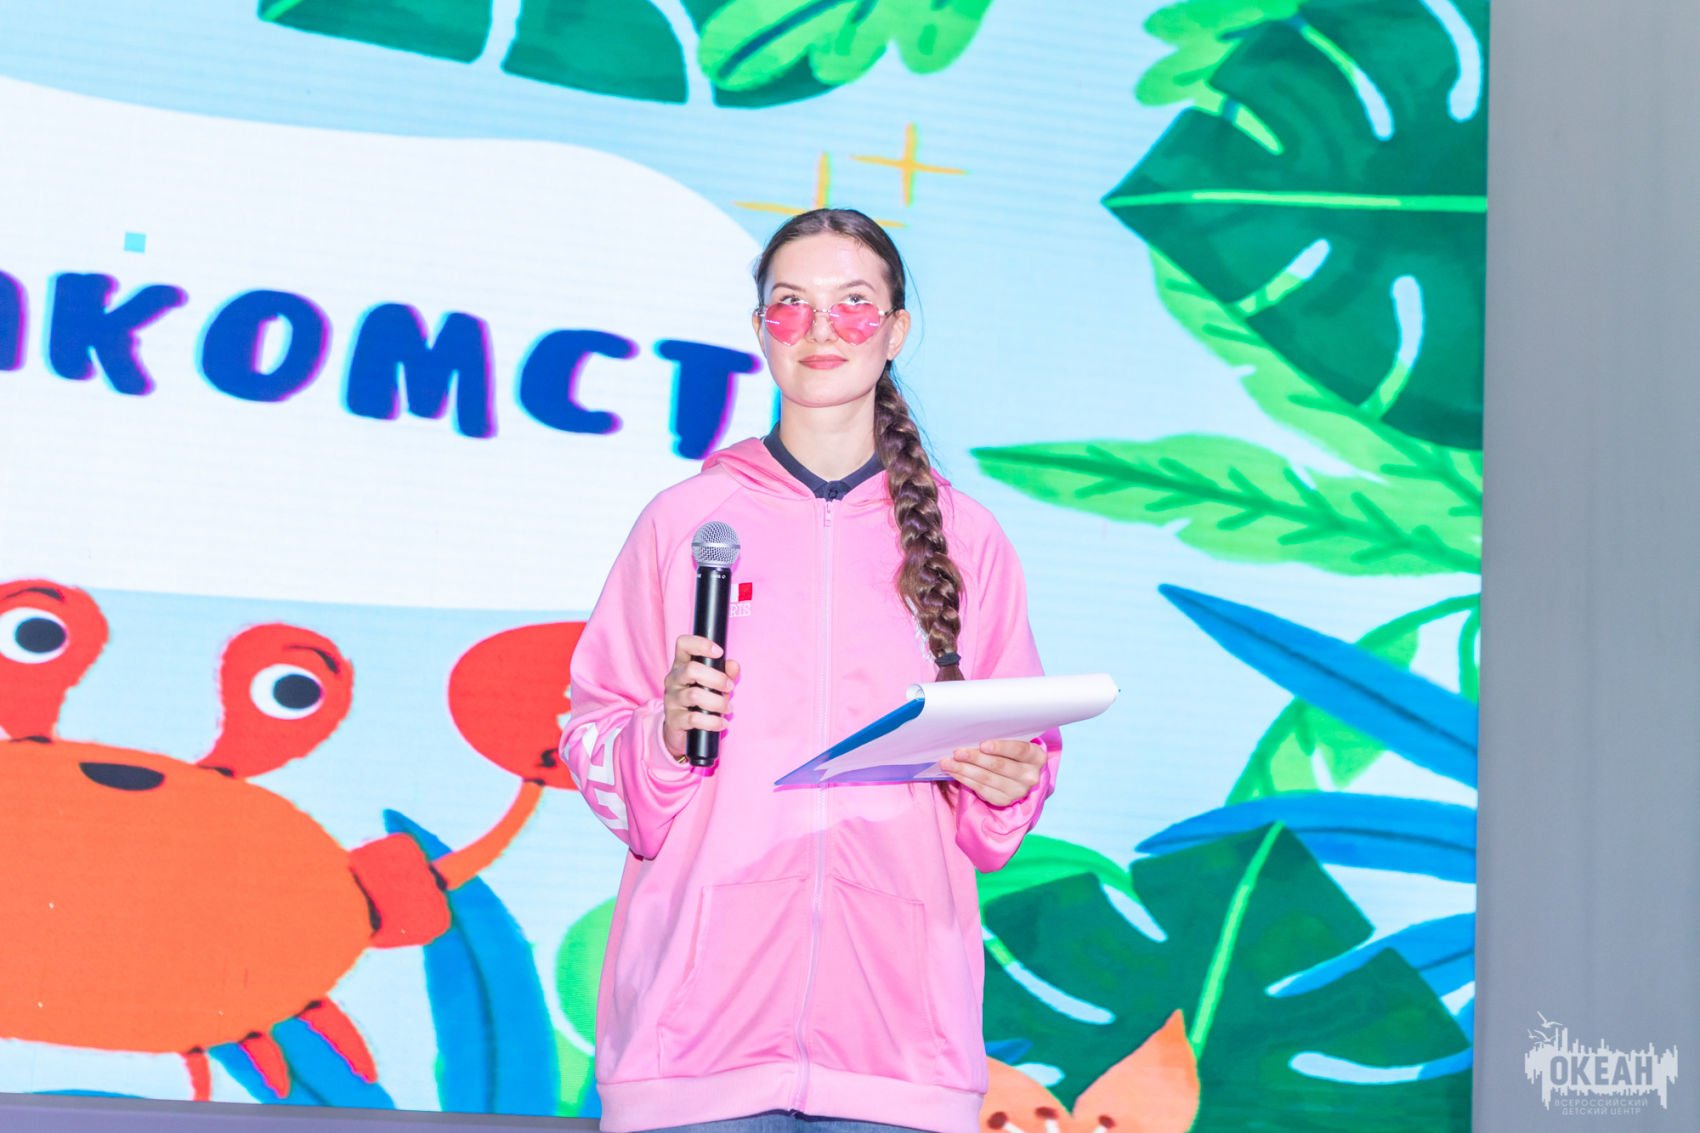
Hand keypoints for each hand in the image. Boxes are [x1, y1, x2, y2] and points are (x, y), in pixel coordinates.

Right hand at [662, 635, 740, 758]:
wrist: (683, 728)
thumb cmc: (702, 699)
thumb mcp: (716, 684)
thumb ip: (726, 673)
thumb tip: (734, 665)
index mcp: (682, 664)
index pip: (683, 644)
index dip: (701, 644)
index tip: (719, 652)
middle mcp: (673, 679)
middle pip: (691, 669)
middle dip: (717, 679)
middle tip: (730, 687)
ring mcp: (671, 699)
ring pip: (694, 695)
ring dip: (718, 702)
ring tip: (728, 708)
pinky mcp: (673, 719)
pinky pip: (694, 718)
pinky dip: (712, 721)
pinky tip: (721, 723)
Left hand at [940, 738, 1044, 806]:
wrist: (1017, 774)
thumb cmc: (1010, 751)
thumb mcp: (1012, 742)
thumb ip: (1000, 738)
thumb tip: (971, 732)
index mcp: (1036, 756)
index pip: (1019, 750)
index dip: (1000, 747)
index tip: (982, 744)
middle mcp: (1030, 776)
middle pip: (1000, 766)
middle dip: (975, 758)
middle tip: (957, 752)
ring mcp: (1018, 791)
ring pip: (987, 779)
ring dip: (964, 769)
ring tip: (947, 762)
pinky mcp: (1004, 800)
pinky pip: (981, 789)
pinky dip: (965, 779)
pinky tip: (954, 772)